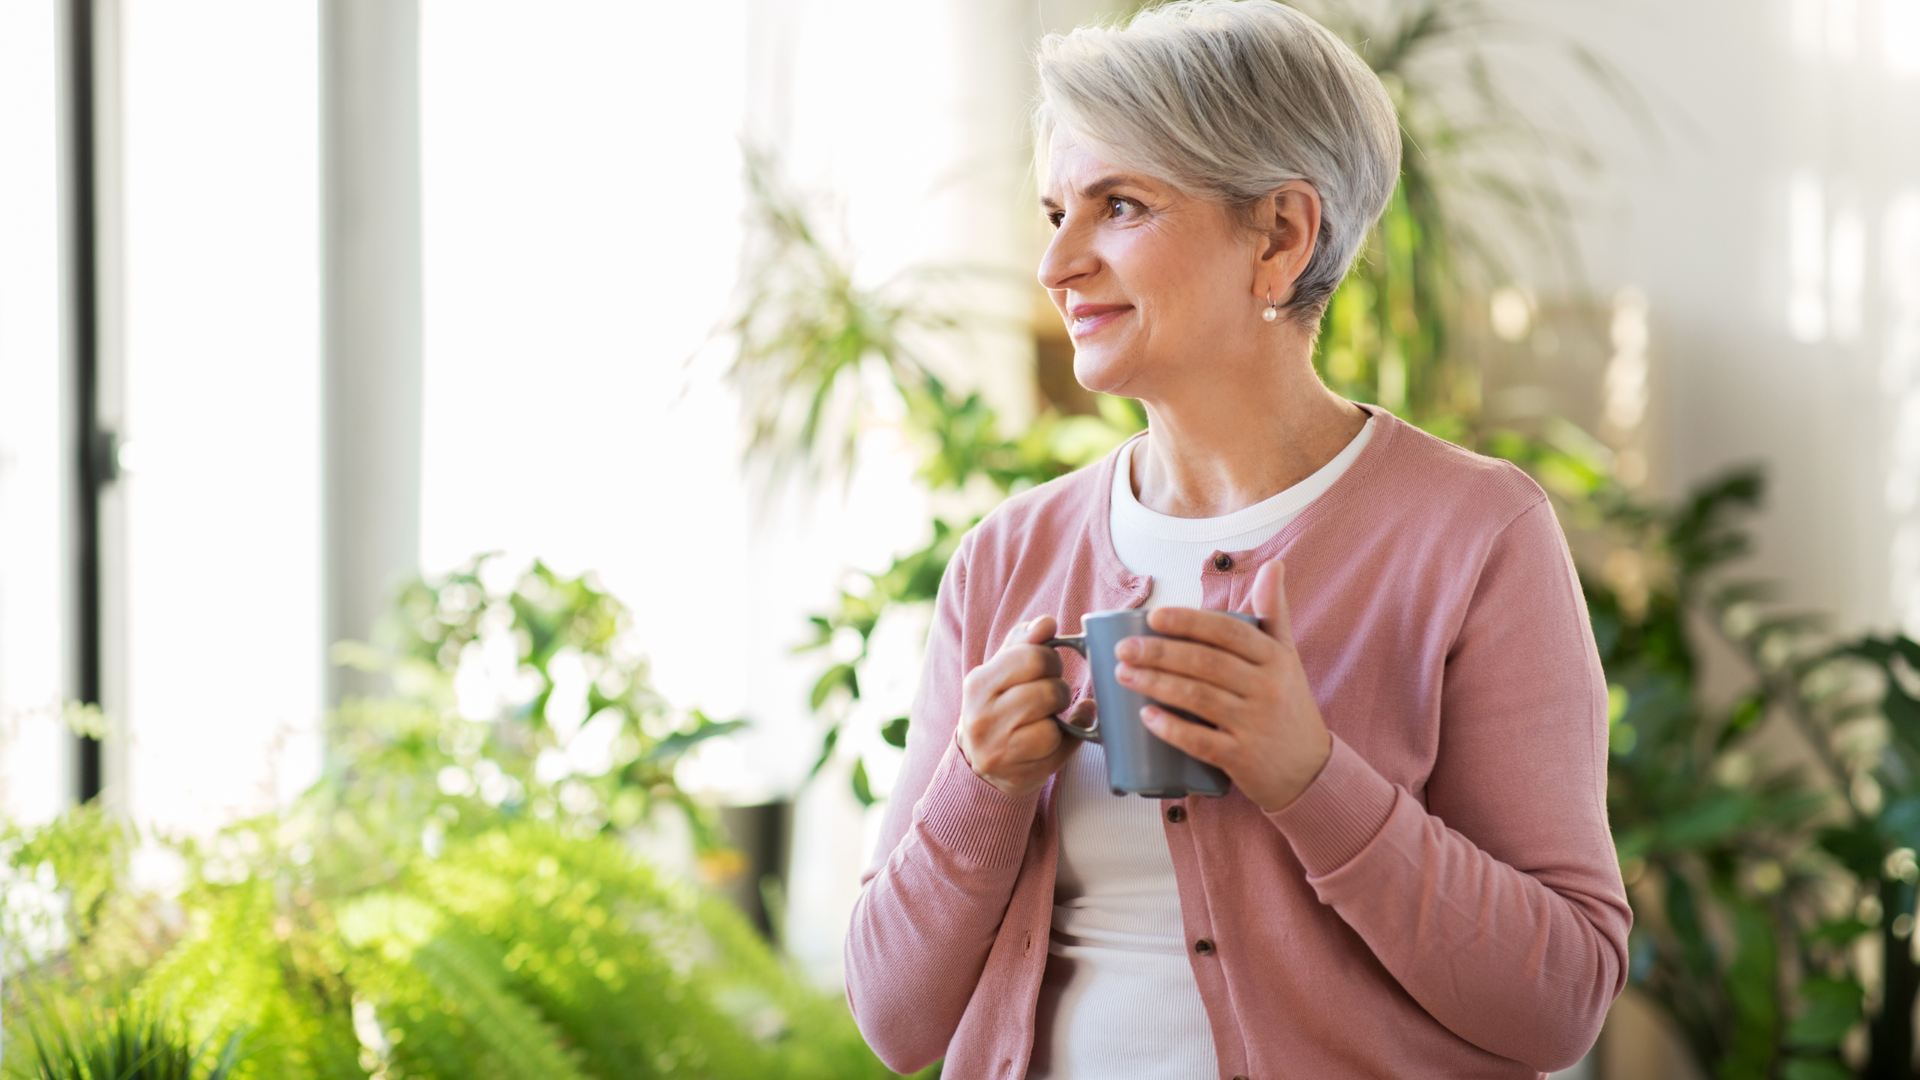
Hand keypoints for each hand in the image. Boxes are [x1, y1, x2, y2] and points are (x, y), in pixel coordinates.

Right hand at [957, 615, 1090, 797]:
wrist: (979, 760)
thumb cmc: (998, 706)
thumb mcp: (1003, 670)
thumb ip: (1024, 643)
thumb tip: (1046, 623)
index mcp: (978, 683)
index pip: (1031, 657)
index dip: (1051, 659)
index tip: (1048, 667)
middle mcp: (982, 717)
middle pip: (1047, 692)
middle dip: (1059, 689)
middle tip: (1052, 693)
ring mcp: (997, 750)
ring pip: (1052, 725)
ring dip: (1060, 718)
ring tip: (1049, 716)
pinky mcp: (1016, 775)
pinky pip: (1058, 750)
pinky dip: (1064, 741)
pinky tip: (1051, 738)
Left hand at [1114, 559, 1330, 811]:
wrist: (1311, 769)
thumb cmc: (1288, 704)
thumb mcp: (1287, 656)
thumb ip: (1274, 612)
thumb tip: (1273, 565)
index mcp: (1275, 658)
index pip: (1228, 632)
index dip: (1189, 622)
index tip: (1153, 617)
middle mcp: (1268, 688)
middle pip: (1206, 663)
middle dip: (1159, 653)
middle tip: (1122, 649)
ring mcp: (1256, 725)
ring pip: (1199, 699)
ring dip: (1156, 684)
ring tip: (1122, 674)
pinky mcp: (1243, 760)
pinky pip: (1202, 742)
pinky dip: (1171, 729)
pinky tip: (1145, 716)